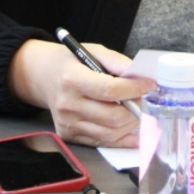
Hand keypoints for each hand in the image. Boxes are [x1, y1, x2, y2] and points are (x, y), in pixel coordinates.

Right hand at [8, 39, 149, 146]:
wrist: (42, 77)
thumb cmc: (71, 63)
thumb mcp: (92, 52)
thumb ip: (117, 62)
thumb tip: (141, 74)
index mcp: (72, 80)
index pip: (110, 90)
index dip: (134, 89)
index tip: (150, 85)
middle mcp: (68, 105)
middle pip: (112, 116)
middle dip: (136, 108)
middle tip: (146, 99)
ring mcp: (67, 123)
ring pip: (110, 132)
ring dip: (131, 124)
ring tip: (138, 110)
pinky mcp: (69, 135)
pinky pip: (102, 142)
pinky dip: (122, 139)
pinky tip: (135, 132)